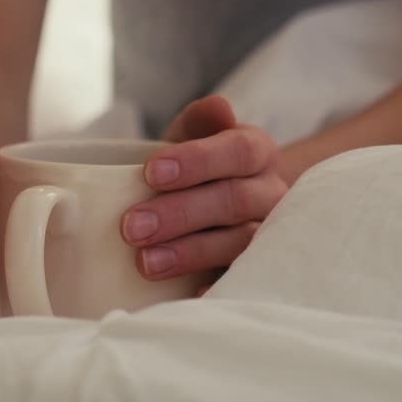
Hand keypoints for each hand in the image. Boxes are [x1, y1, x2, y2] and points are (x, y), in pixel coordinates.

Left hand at [120, 96, 286, 286]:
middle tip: (131, 227)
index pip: (238, 151)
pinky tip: (191, 294)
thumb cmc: (197, 167)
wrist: (221, 202)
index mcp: (256, 151)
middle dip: (180, 213)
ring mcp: (267, 234)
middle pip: (234, 200)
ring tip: (145, 261)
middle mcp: (270, 192)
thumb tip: (218, 106)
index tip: (151, 172)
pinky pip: (243, 280)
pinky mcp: (257, 269)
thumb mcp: (194, 137)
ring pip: (240, 242)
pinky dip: (219, 287)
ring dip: (190, 252)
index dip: (197, 161)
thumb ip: (200, 121)